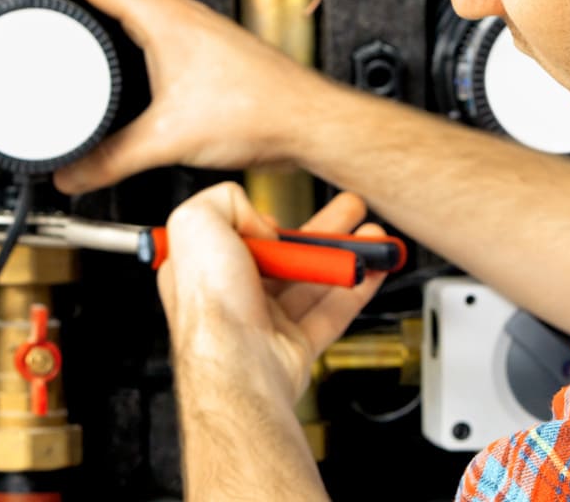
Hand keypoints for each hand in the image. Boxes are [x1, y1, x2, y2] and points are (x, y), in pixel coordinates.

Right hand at [0, 0, 345, 193]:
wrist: (308, 122)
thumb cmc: (261, 113)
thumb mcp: (168, 141)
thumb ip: (112, 160)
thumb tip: (72, 174)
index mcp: (164, 18)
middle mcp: (179, 14)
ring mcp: (193, 28)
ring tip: (58, 5)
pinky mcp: (203, 48)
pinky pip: (148, 16)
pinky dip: (118, 17)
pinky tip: (113, 46)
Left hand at [159, 183, 388, 399]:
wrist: (237, 369)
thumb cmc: (210, 306)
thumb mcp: (196, 223)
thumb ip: (223, 199)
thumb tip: (259, 218)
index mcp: (203, 269)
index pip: (236, 236)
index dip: (261, 222)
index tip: (279, 217)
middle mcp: (232, 296)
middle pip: (284, 256)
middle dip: (321, 231)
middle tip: (350, 210)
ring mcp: (265, 323)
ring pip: (313, 283)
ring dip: (346, 256)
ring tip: (374, 235)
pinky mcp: (294, 346)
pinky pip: (332, 314)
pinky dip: (357, 291)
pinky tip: (373, 270)